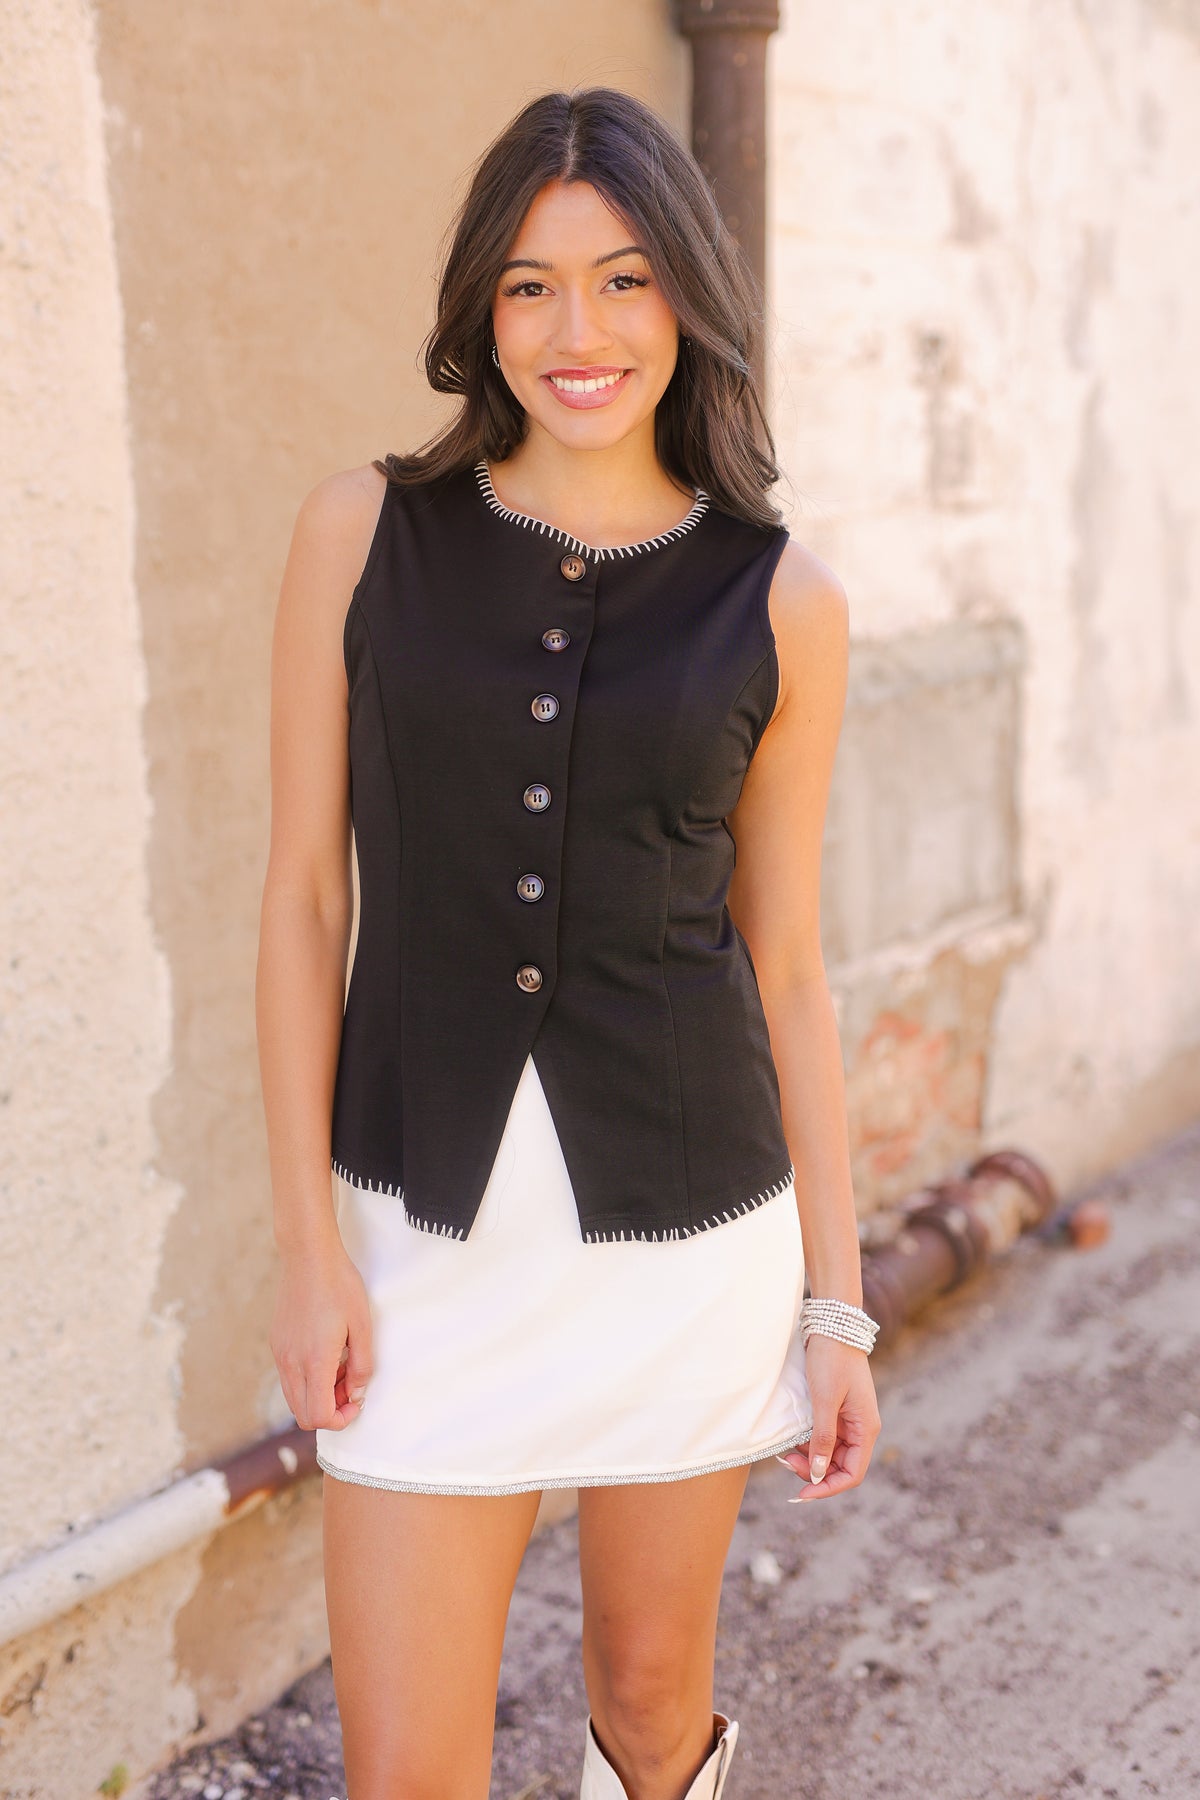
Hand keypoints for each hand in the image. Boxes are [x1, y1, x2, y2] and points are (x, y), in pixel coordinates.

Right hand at [269, 1239, 373, 1431]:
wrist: (308, 1256)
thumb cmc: (339, 1286)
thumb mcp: (362, 1326)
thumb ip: (362, 1365)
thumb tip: (357, 1393)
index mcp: (314, 1361)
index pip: (319, 1416)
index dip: (340, 1420)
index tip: (356, 1401)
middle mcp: (290, 1363)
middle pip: (303, 1415)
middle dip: (330, 1411)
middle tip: (351, 1388)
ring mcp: (279, 1354)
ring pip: (294, 1398)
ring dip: (318, 1396)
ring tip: (341, 1369)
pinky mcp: (276, 1344)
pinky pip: (289, 1378)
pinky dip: (307, 1380)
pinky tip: (326, 1355)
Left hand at [776, 1334, 880, 1501]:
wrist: (832, 1325)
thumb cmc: (831, 1361)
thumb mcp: (824, 1401)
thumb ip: (822, 1439)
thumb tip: (818, 1475)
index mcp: (866, 1429)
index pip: (852, 1474)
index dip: (828, 1488)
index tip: (802, 1493)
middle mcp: (861, 1428)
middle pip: (840, 1466)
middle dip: (814, 1471)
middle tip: (787, 1461)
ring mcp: (850, 1419)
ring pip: (830, 1453)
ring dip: (810, 1457)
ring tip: (787, 1450)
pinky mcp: (837, 1410)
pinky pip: (825, 1437)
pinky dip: (809, 1442)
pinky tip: (793, 1438)